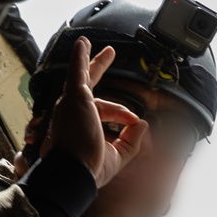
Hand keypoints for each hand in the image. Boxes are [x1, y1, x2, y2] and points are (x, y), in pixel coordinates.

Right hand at [42, 38, 147, 189]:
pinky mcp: (75, 97)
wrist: (74, 172)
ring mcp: (72, 104)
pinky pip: (76, 72)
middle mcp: (74, 113)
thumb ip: (131, 140)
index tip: (134, 120)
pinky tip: (82, 44)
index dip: (122, 113)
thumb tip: (143, 123)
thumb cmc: (89, 169)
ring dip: (85, 58)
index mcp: (82, 125)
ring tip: (86, 43)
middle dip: (96, 68)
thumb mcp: (117, 155)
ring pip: (80, 75)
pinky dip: (79, 58)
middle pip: (86, 85)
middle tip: (107, 54)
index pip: (104, 110)